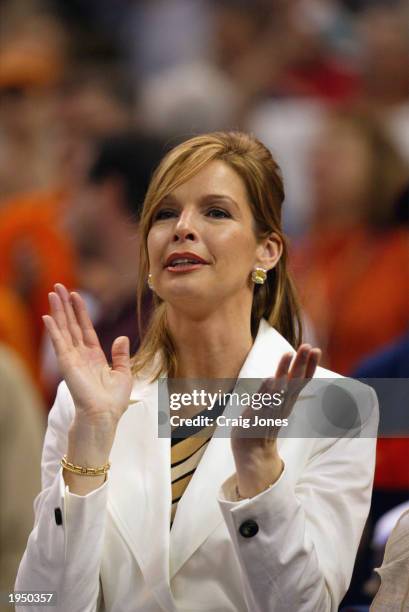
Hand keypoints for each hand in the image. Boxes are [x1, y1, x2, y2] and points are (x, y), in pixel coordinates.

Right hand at [43, 283, 132, 430]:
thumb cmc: (113, 401)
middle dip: (65, 305)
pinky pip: (59, 343)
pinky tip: (48, 316)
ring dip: (58, 311)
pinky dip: (54, 330)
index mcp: (94, 356)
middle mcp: (81, 355)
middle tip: (58, 286)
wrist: (105, 415)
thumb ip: (120, 355)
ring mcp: (72, 358)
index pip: (85, 328)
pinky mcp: (67, 364)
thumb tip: (121, 337)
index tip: (76, 295)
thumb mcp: (123, 374)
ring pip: (64, 329)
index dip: (80, 312)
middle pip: (71, 324)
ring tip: (53, 293)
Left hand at [231, 343, 320, 496]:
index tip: (315, 349)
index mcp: (287, 401)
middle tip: (309, 346)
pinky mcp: (256, 416)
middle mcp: (282, 404)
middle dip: (302, 363)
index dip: (309, 365)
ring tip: (290, 353)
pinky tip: (271, 377)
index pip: (301, 380)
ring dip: (285, 371)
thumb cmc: (262, 425)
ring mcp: (270, 410)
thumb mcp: (276, 406)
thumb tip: (281, 376)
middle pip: (295, 381)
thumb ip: (279, 392)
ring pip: (280, 388)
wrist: (252, 453)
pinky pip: (264, 402)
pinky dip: (267, 391)